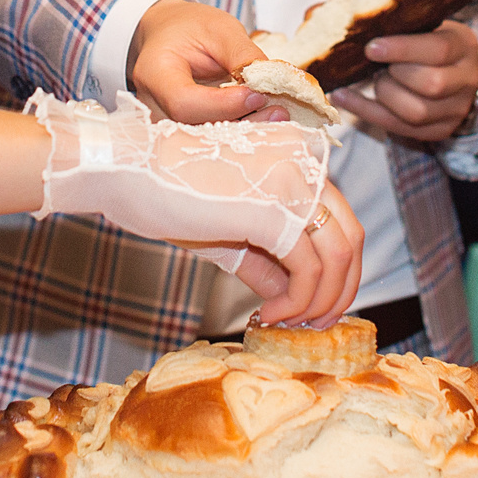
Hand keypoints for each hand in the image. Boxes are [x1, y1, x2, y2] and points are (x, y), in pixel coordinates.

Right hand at [30, 92, 343, 316]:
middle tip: (316, 322)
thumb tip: (288, 297)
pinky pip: (307, 270)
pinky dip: (297, 302)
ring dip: (319, 302)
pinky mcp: (274, 210)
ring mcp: (293, 183)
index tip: (315, 302)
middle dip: (341, 289)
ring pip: (336, 258)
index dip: (337, 267)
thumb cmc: (166, 189)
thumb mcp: (227, 226)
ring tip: (289, 323)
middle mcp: (304, 162)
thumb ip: (264, 257)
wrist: (126, 168)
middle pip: (351, 237)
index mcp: (296, 154)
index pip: (339, 217)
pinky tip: (269, 314)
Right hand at [130, 0, 279, 123]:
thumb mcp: (219, 28)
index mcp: (154, 73)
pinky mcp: (182, 130)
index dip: (223, 105)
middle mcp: (153, 106)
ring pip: (206, 139)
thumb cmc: (189, 28)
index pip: (184, 102)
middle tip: (279, 111)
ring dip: (245, 130)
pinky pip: (210, 137)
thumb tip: (269, 83)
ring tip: (278, 114)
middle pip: (196, 128)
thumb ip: (242, 55)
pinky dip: (239, 130)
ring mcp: (166, 123)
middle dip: (241, 123)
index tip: (257, 94)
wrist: (168, 35)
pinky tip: (264, 119)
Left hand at [331, 21, 477, 140]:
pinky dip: (366, 112)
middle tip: (377, 63)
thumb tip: (352, 1)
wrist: (458, 70)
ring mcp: (456, 109)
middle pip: (432, 84)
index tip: (371, 47)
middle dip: (395, 75)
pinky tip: (342, 97)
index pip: (439, 50)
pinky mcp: (440, 130)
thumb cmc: (431, 39)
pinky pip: (400, 128)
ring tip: (376, 80)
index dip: (403, 49)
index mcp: (464, 45)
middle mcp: (466, 79)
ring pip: (417, 112)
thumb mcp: (427, 22)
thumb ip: (398, 15)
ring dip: (385, 95)